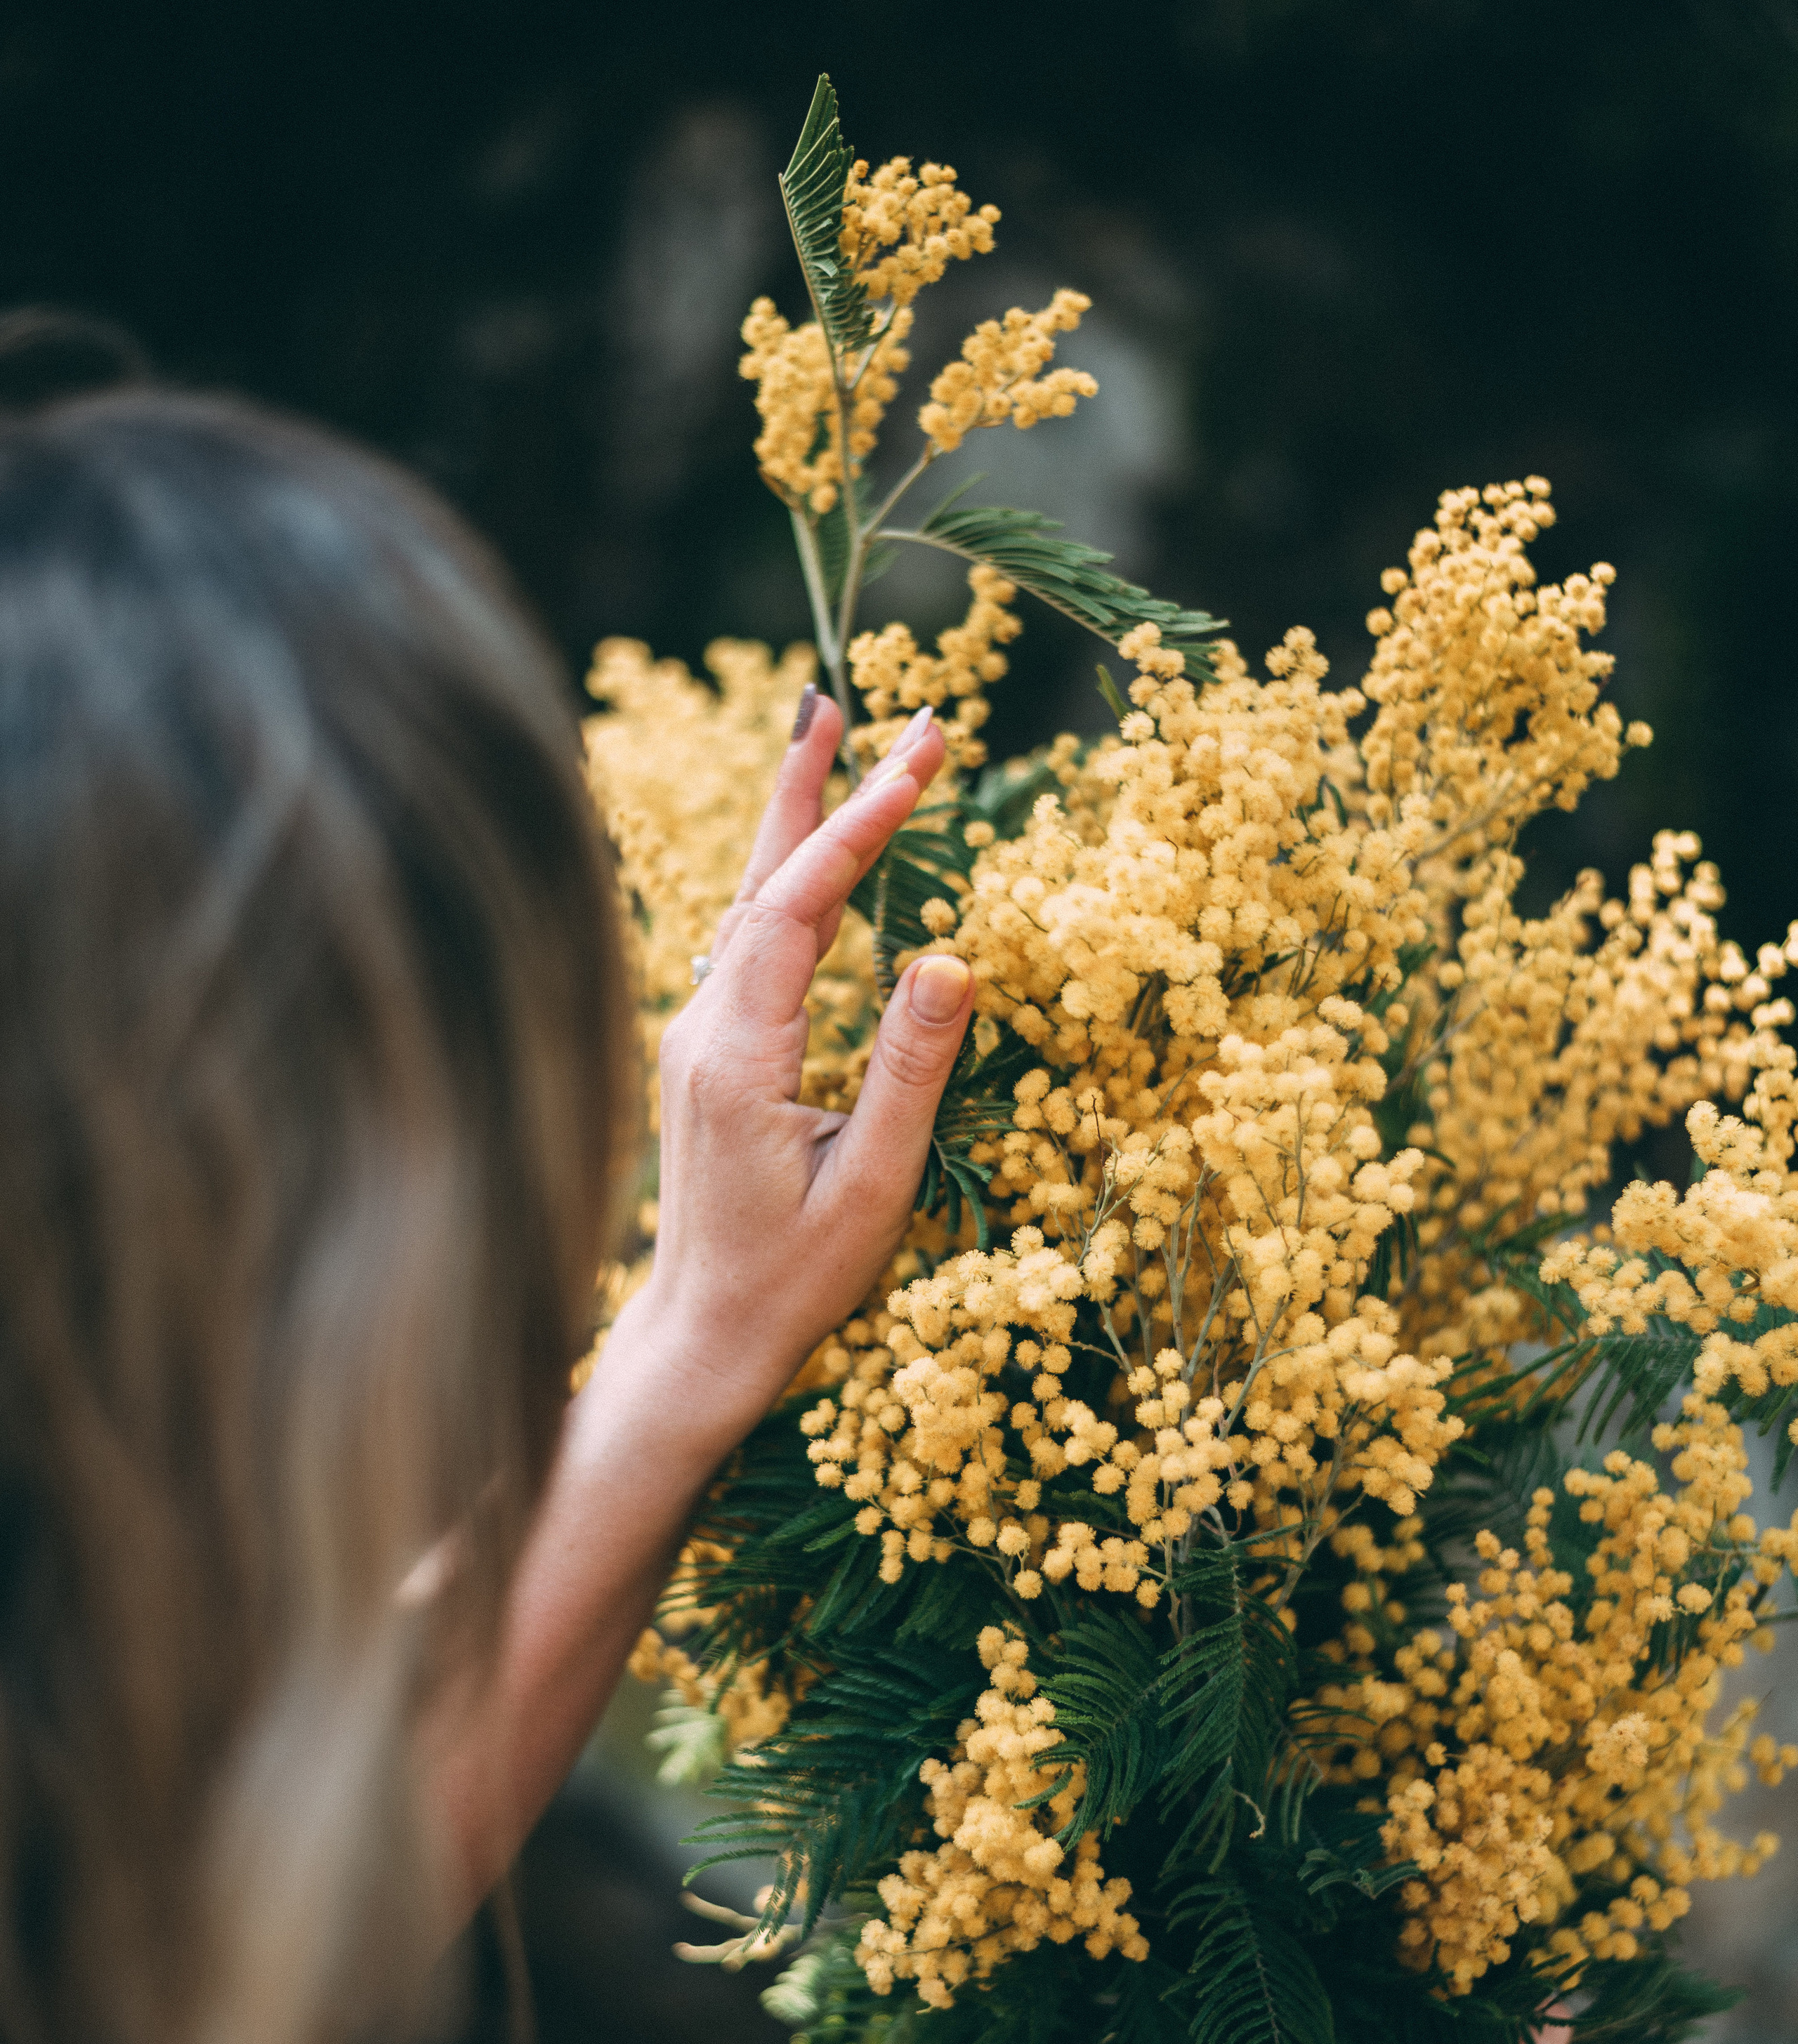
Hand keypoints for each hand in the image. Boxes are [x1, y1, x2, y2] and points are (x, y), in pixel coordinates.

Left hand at [634, 689, 971, 1452]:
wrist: (702, 1336)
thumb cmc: (792, 1281)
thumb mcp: (871, 1187)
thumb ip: (911, 1072)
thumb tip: (949, 959)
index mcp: (740, 1056)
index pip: (798, 908)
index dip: (858, 826)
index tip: (918, 758)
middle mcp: (703, 1030)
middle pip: (759, 881)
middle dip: (818, 790)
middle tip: (868, 707)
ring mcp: (696, 1038)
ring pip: (745, 904)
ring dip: (792, 822)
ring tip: (830, 738)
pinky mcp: (705, 1053)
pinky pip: (745, 941)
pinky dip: (783, 879)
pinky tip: (808, 856)